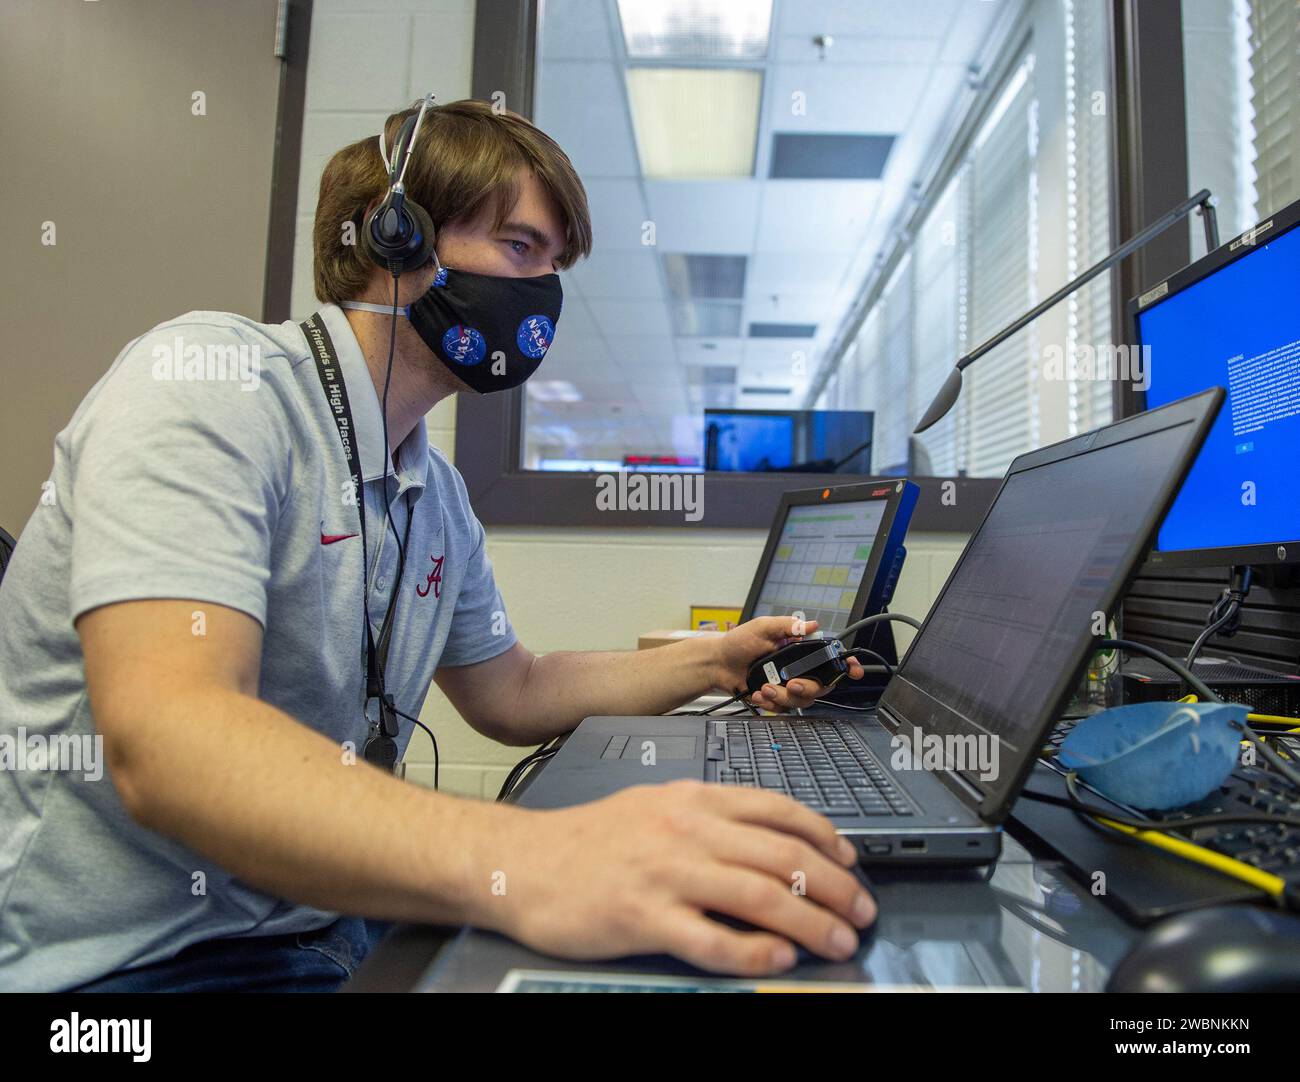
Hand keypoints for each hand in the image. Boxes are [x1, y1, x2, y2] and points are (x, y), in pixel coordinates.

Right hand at [492, 781, 876, 974]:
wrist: (525, 861)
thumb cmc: (591, 839)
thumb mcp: (656, 808)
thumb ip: (711, 820)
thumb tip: (772, 843)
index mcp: (693, 800)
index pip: (778, 812)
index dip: (825, 838)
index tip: (852, 862)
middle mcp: (686, 831)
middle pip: (782, 858)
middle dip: (834, 888)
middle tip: (861, 913)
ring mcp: (666, 874)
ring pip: (759, 897)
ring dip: (811, 923)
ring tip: (838, 942)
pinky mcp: (643, 918)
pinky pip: (710, 940)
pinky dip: (752, 953)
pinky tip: (778, 960)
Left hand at [710, 616, 865, 711]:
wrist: (717, 663)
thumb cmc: (738, 643)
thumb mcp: (762, 627)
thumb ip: (787, 625)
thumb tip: (811, 625)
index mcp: (800, 650)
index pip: (829, 658)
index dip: (846, 665)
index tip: (854, 671)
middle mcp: (798, 669)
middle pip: (821, 686)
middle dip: (807, 688)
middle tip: (791, 684)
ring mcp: (788, 685)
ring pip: (803, 700)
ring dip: (784, 696)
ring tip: (765, 688)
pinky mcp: (777, 699)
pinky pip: (784, 709)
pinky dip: (771, 704)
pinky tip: (758, 695)